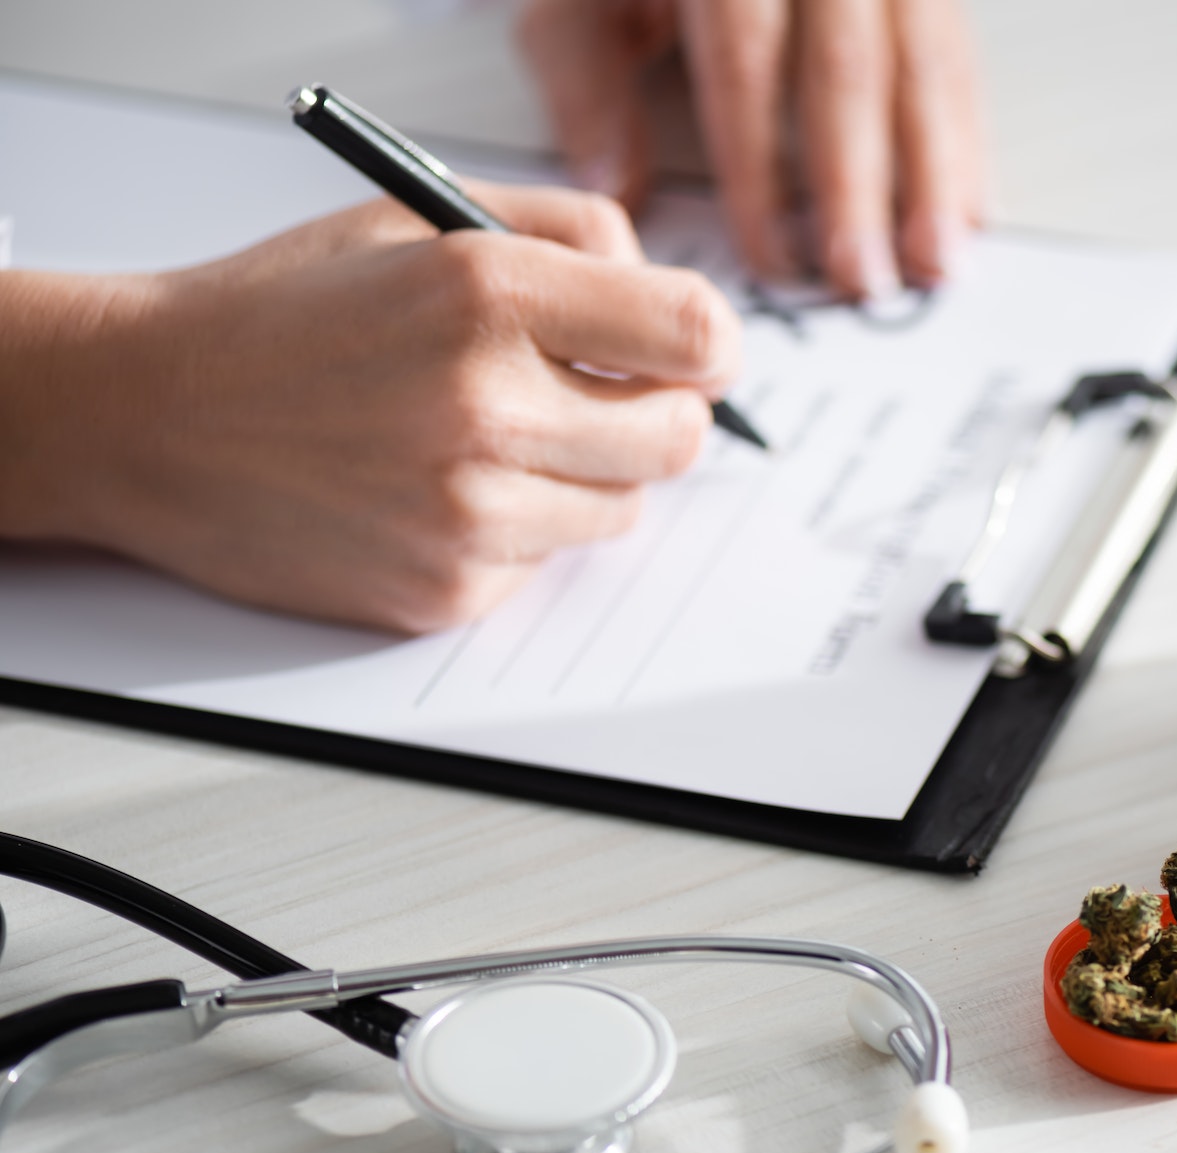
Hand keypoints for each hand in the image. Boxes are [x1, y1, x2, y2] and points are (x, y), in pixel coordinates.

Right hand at [0, 183, 738, 632]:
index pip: (693, 334)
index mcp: (489, 291)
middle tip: (605, 398)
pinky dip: (517, 531)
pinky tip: (436, 491)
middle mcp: (485, 406)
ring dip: (586, 477)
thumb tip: (676, 302)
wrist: (149, 415)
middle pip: (678, 438)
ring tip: (491, 439)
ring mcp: (466, 512)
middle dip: (657, 414)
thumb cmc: (288, 312)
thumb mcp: (422, 218)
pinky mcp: (444, 591)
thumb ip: (569, 236)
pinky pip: (547, 565)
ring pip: (622, 510)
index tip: (694, 354)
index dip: (709, 346)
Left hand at [517, 0, 984, 296]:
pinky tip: (970, 212)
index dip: (762, 169)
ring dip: (935, 179)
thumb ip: (586, 82)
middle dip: (859, 191)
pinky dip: (967, 142)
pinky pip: (960, 60)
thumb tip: (617, 190)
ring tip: (933, 266)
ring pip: (924, 66)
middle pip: (849, 71)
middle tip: (862, 280)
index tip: (772, 255)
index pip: (747, 63)